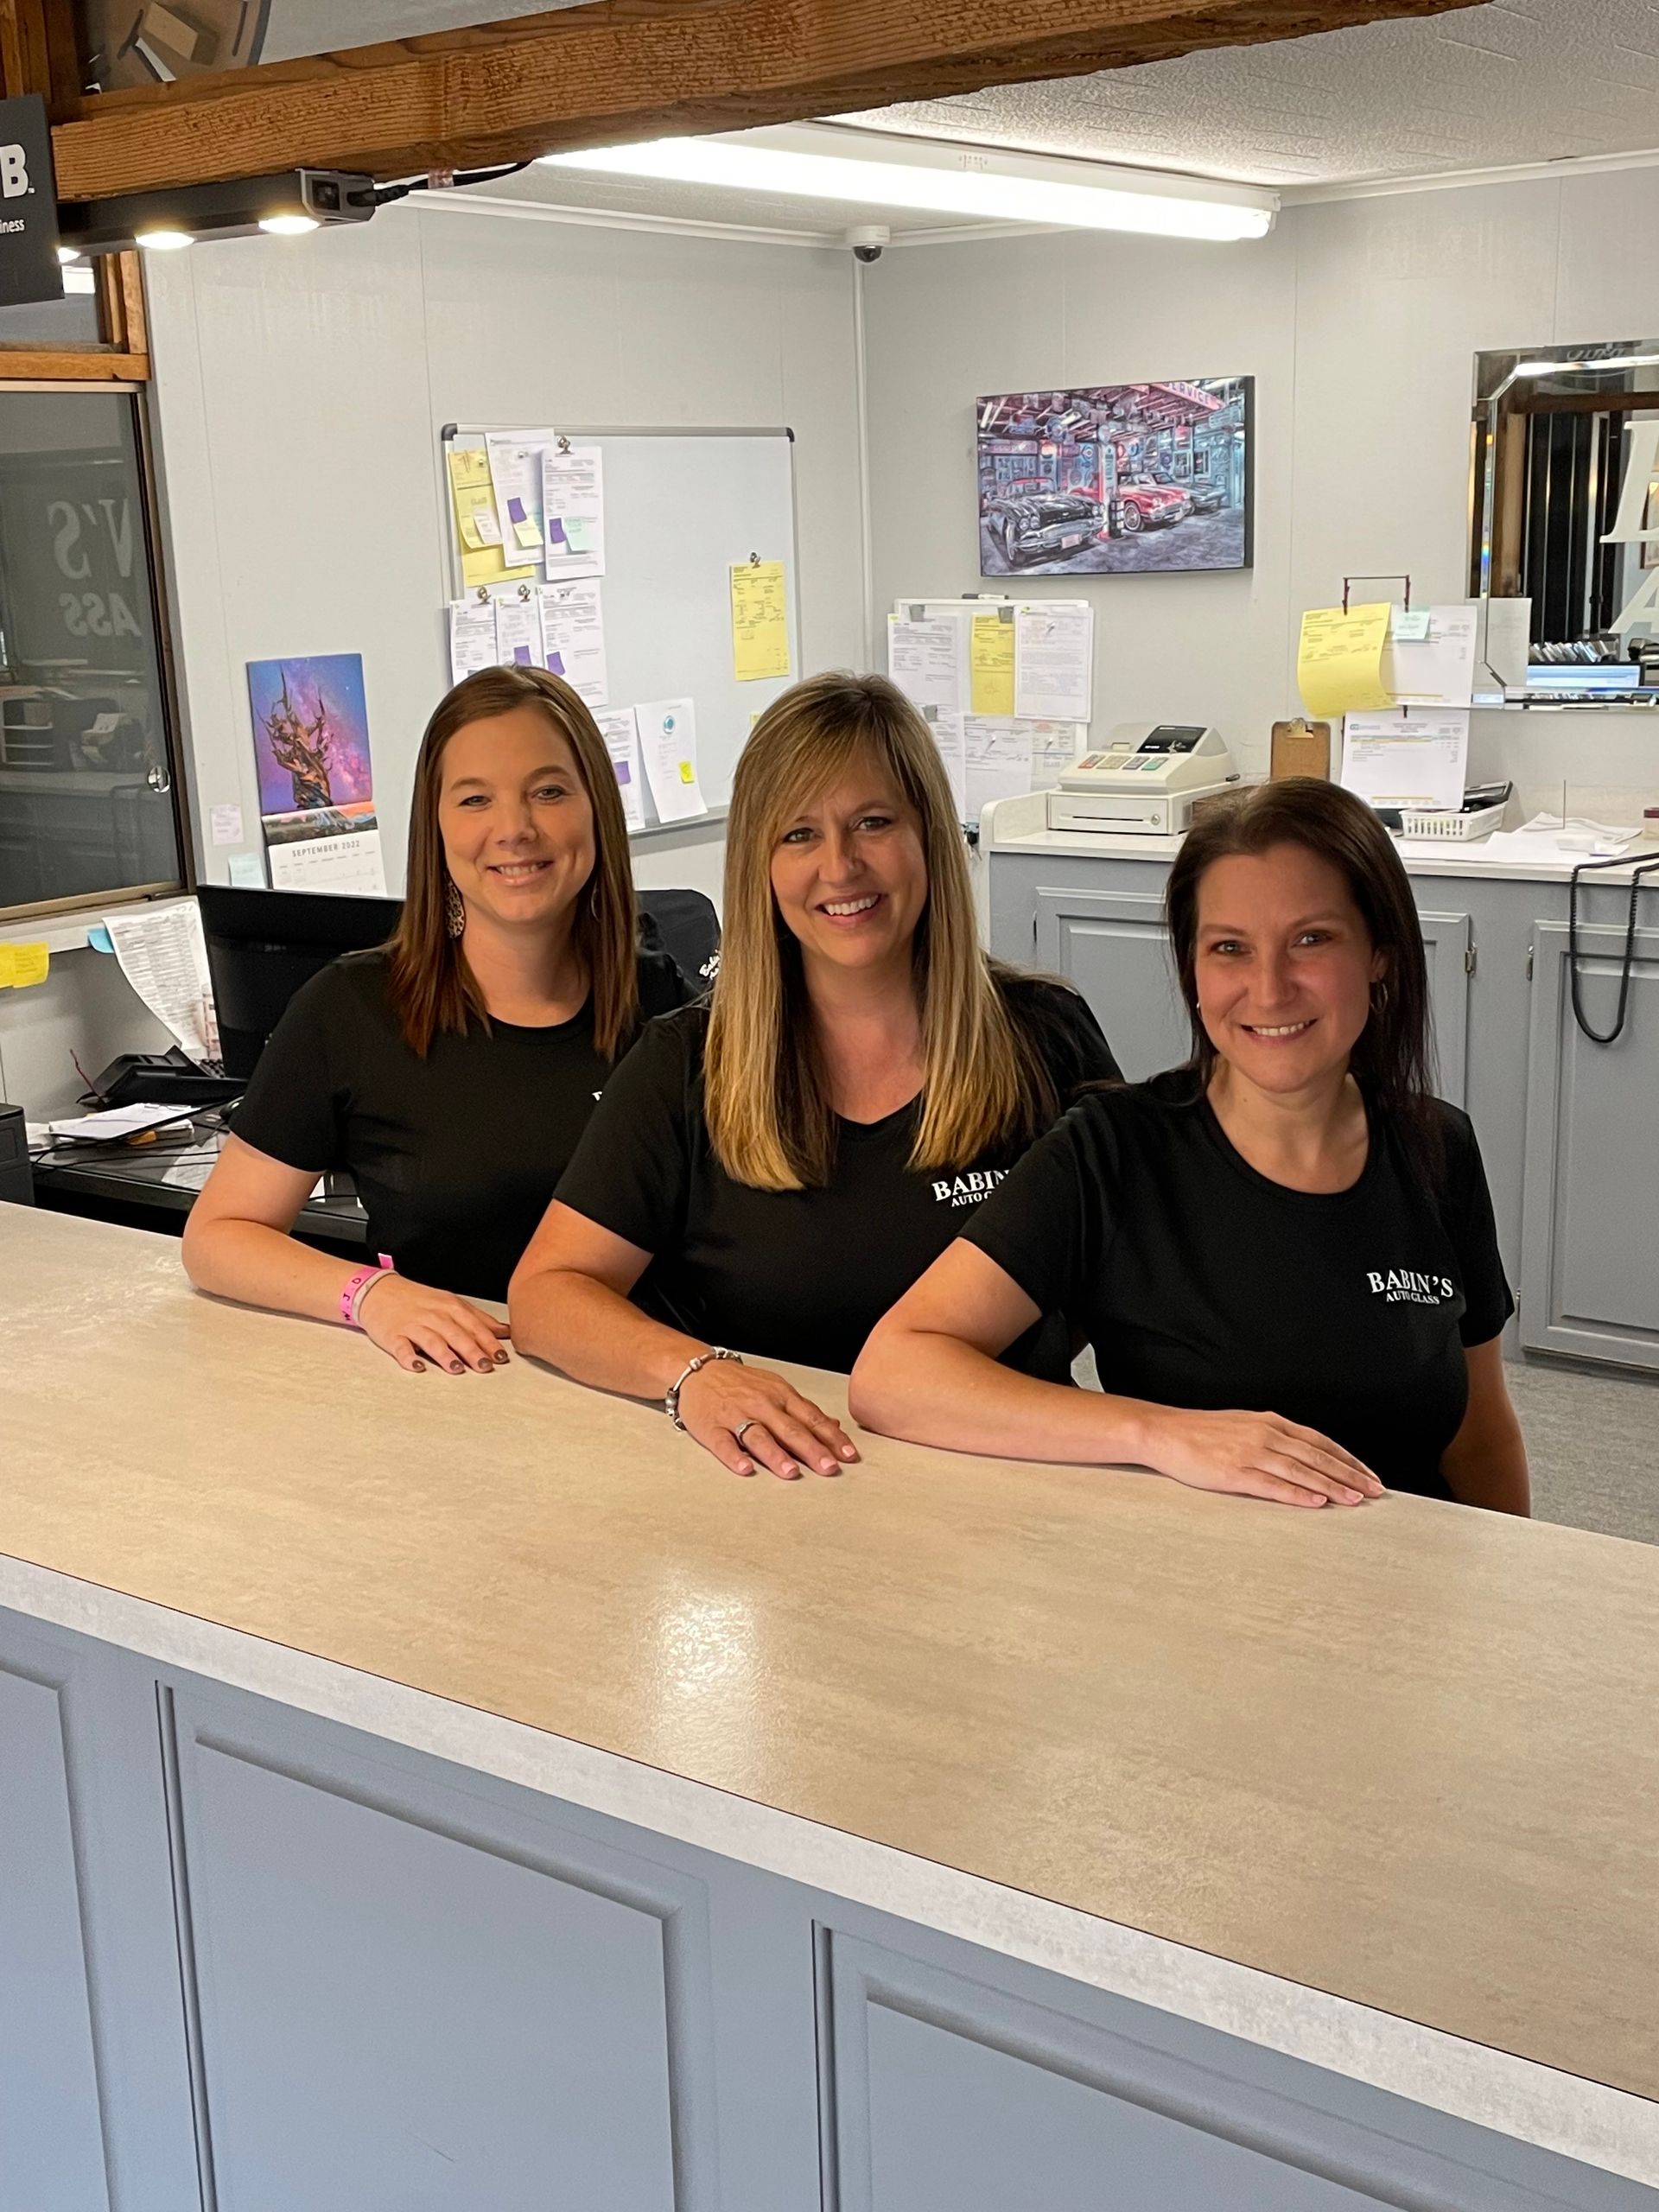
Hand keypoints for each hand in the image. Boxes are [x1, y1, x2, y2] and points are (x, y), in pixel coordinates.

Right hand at [355, 1272, 510, 1375]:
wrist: (379, 1291)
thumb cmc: (418, 1300)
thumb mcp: (451, 1303)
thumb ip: (478, 1319)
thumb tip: (505, 1331)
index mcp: (450, 1307)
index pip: (474, 1326)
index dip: (489, 1342)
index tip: (501, 1357)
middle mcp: (434, 1316)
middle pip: (456, 1334)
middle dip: (472, 1350)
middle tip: (485, 1366)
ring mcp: (413, 1325)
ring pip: (431, 1340)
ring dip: (444, 1354)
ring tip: (456, 1368)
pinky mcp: (393, 1335)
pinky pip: (401, 1347)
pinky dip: (408, 1357)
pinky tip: (416, 1366)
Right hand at [677, 1358, 858, 1479]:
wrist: (700, 1371)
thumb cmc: (742, 1384)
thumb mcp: (776, 1389)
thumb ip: (803, 1411)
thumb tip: (834, 1426)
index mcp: (781, 1396)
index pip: (811, 1418)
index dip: (831, 1437)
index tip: (848, 1455)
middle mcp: (762, 1405)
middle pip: (790, 1428)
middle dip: (811, 1449)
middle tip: (828, 1468)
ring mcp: (735, 1415)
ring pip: (758, 1436)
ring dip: (776, 1455)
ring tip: (791, 1473)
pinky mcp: (711, 1427)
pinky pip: (723, 1443)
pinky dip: (734, 1456)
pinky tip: (745, 1469)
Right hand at [1136, 1406, 1382, 1507]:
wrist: (1164, 1432)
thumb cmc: (1200, 1432)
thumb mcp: (1243, 1426)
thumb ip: (1272, 1437)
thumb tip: (1302, 1455)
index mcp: (1270, 1422)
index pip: (1320, 1441)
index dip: (1348, 1459)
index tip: (1368, 1474)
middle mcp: (1266, 1434)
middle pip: (1318, 1456)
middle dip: (1351, 1475)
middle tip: (1375, 1491)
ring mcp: (1251, 1453)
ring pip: (1302, 1471)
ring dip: (1333, 1486)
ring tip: (1355, 1499)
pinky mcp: (1235, 1472)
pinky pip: (1273, 1485)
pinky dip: (1298, 1493)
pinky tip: (1317, 1501)